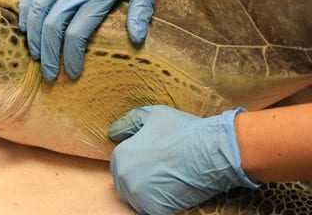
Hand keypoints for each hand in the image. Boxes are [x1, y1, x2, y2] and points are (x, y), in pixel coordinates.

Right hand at [19, 0, 156, 81]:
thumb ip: (140, 10)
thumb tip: (136, 39)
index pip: (76, 34)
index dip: (71, 58)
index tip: (71, 73)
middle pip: (52, 27)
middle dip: (49, 55)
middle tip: (50, 73)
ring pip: (36, 11)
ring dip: (34, 37)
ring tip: (36, 54)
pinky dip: (25, 11)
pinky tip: (26, 27)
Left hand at [107, 106, 260, 214]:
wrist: (208, 150)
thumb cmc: (180, 130)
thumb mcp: (151, 115)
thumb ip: (129, 122)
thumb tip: (113, 132)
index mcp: (120, 156)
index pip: (120, 164)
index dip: (136, 160)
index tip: (152, 158)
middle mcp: (124, 178)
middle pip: (126, 182)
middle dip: (139, 177)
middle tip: (159, 170)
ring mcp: (139, 196)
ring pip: (138, 198)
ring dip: (148, 191)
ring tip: (166, 178)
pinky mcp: (155, 210)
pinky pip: (152, 208)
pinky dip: (161, 202)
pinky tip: (172, 189)